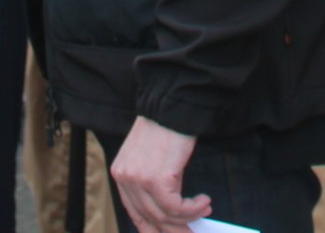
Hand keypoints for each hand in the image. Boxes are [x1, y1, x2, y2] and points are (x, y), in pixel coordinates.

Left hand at [109, 115, 208, 232]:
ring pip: (164, 216)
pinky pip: (176, 207)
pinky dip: (193, 209)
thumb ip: (150, 181)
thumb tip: (168, 209)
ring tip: (204, 211)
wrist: (172, 105)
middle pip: (150, 218)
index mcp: (120, 173)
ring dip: (188, 219)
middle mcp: (125, 179)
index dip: (153, 228)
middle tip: (192, 232)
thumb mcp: (149, 155)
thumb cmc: (166, 125)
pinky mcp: (157, 179)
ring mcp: (139, 180)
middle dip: (173, 230)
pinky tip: (204, 202)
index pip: (134, 213)